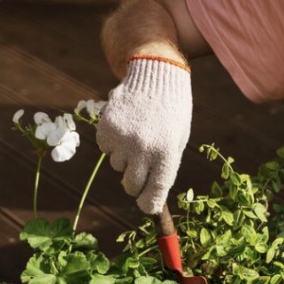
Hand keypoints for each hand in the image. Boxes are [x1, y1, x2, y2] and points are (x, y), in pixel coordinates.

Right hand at [96, 56, 191, 214]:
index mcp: (167, 152)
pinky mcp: (106, 128)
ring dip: (126, 158)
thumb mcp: (177, 140)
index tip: (148, 208)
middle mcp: (144, 148)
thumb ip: (163, 167)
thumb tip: (148, 197)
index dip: (150, 203)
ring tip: (138, 135)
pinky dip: (113, 143)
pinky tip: (125, 126)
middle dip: (135, 185)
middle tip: (138, 175)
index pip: (155, 189)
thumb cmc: (172, 112)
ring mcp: (123, 138)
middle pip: (132, 184)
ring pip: (117, 166)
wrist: (157, 75)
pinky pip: (106, 149)